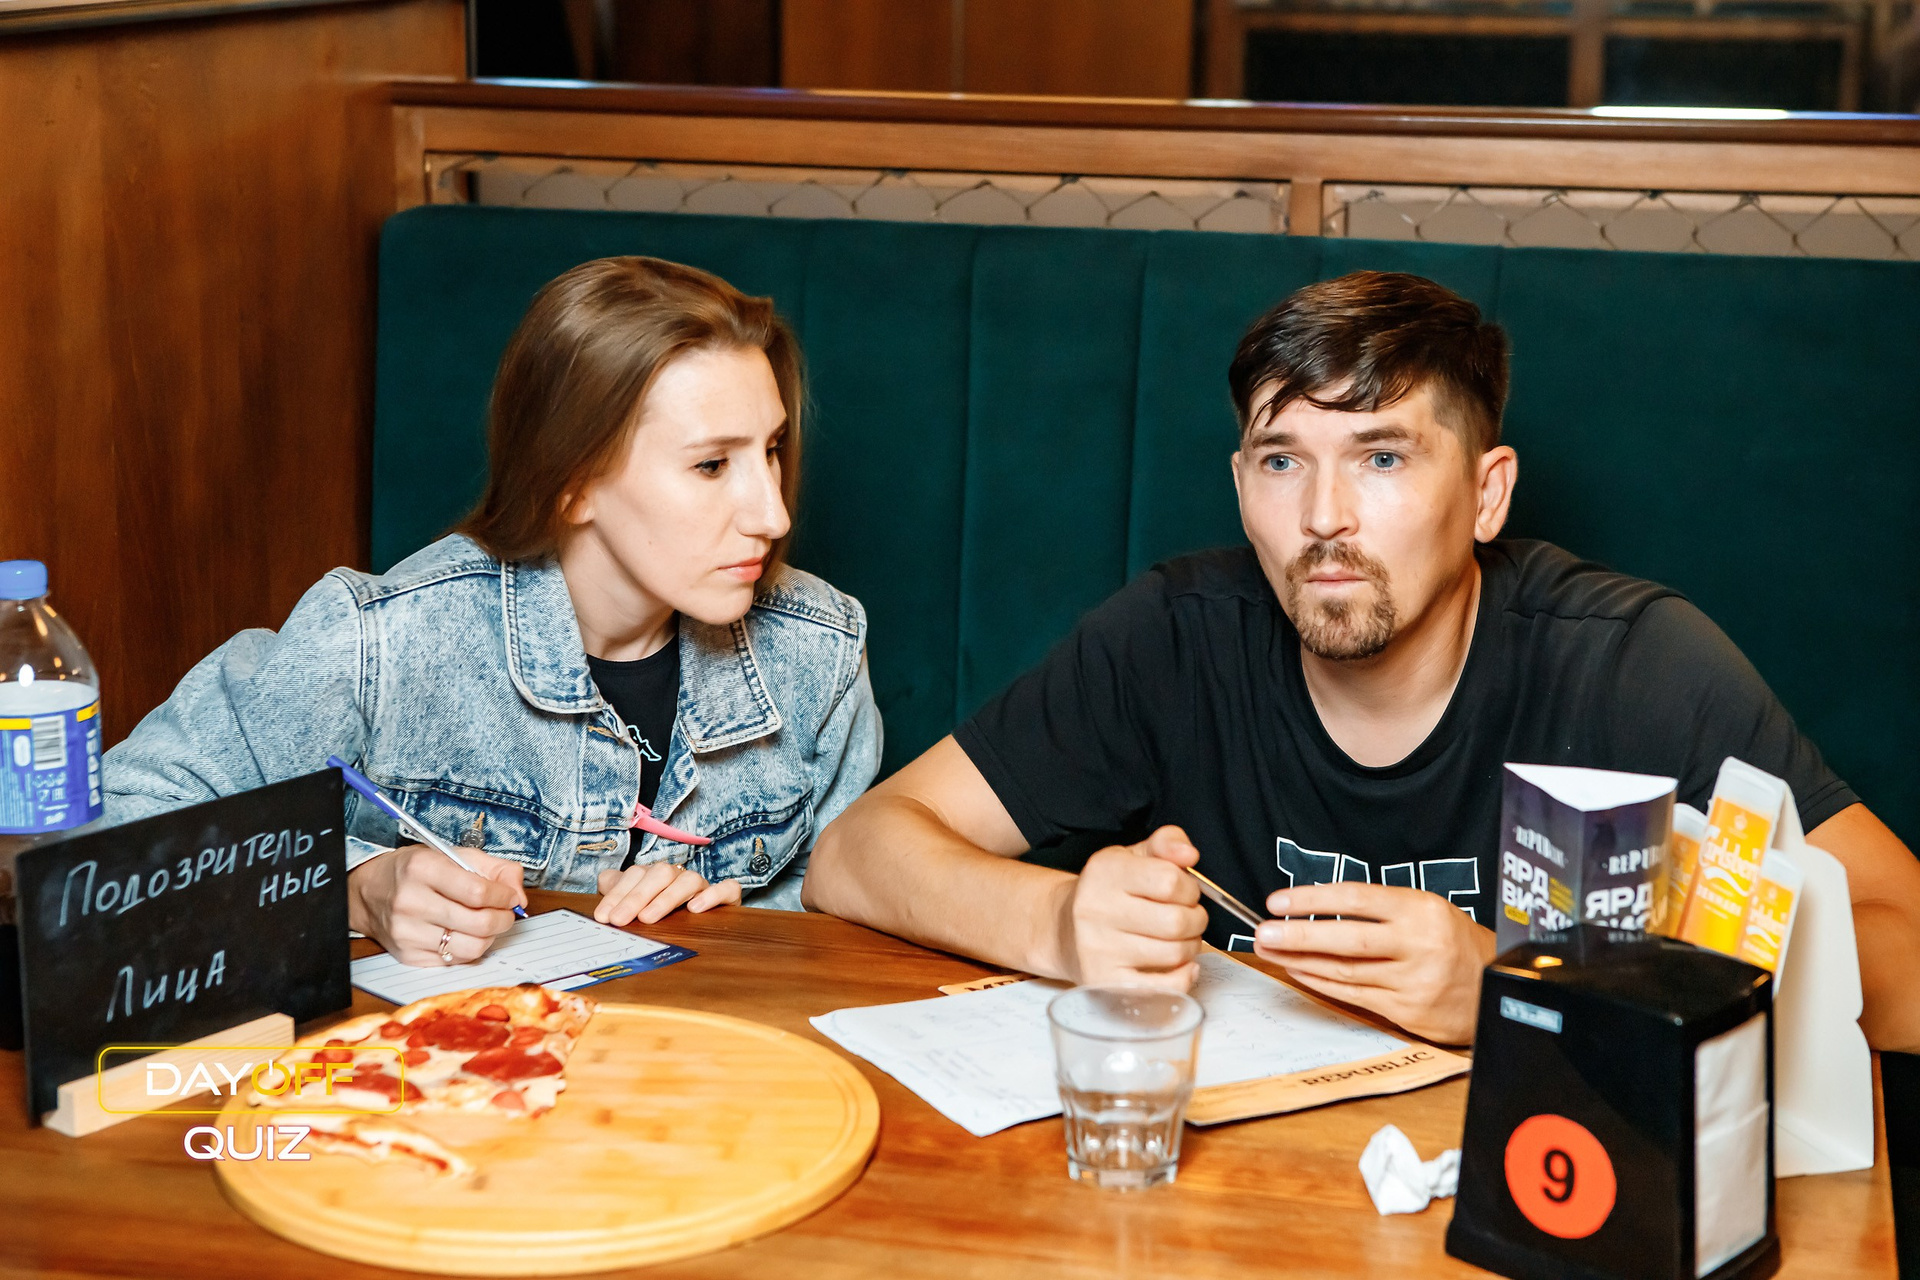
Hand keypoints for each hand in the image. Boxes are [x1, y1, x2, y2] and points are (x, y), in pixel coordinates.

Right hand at [348, 844, 526, 966]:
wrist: (369, 893)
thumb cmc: (415, 871)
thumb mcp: (454, 855)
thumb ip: (494, 869)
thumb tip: (518, 895)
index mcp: (423, 869)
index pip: (478, 891)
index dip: (504, 897)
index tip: (511, 897)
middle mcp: (412, 902)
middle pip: (478, 923)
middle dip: (503, 919)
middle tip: (506, 912)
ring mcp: (408, 932)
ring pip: (471, 947)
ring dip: (490, 937)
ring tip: (487, 923)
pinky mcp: (408, 955)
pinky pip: (455, 960)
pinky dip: (469, 948)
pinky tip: (465, 933)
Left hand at [595, 863, 740, 925]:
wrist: (704, 922)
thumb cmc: (660, 911)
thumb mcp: (635, 902)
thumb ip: (617, 890)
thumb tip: (604, 881)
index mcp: (655, 875)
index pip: (635, 875)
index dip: (618, 894)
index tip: (604, 916)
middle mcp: (679, 876)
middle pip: (660, 874)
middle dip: (636, 896)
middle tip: (619, 920)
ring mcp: (704, 886)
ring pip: (690, 880)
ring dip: (667, 898)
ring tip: (648, 918)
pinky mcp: (728, 899)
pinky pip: (728, 889)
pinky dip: (713, 895)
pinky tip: (695, 908)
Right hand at [1056, 825, 1208, 990]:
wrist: (1062, 929)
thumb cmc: (1106, 893)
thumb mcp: (1131, 857)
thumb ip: (1165, 844)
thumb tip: (1188, 854)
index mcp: (1105, 872)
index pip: (1170, 881)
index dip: (1189, 888)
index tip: (1185, 892)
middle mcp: (1096, 910)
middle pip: (1177, 921)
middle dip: (1196, 919)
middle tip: (1188, 917)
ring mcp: (1099, 950)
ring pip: (1175, 953)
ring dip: (1191, 946)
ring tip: (1180, 938)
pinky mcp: (1105, 982)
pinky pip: (1164, 987)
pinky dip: (1184, 977)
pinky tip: (1181, 965)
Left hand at [1253, 882, 1495, 1044]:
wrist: (1494, 984)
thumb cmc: (1453, 941)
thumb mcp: (1427, 910)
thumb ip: (1380, 910)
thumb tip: (1316, 907)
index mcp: (1422, 910)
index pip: (1356, 899)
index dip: (1312, 899)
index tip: (1278, 901)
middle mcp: (1418, 945)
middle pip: (1346, 939)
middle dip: (1298, 935)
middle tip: (1263, 932)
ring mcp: (1413, 981)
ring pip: (1344, 971)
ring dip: (1300, 961)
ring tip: (1272, 950)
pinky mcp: (1407, 1011)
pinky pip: (1353, 995)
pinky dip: (1320, 983)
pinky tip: (1299, 972)